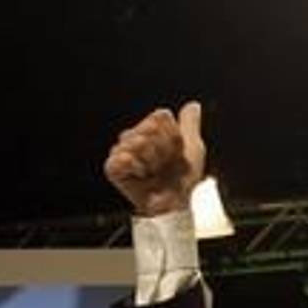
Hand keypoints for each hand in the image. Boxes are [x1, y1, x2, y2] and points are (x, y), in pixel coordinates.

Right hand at [103, 101, 206, 215]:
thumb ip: (190, 125)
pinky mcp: (114, 169)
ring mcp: (122, 152)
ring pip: (136, 140)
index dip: (175, 136)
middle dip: (165, 148)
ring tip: (155, 170)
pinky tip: (142, 173)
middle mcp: (133, 138)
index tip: (177, 151)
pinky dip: (134, 165)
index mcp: (150, 130)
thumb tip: (193, 105)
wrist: (177, 202)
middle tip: (166, 163)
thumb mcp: (193, 148)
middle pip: (149, 127)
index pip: (161, 116)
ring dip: (153, 158)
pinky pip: (120, 157)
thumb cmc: (183, 178)